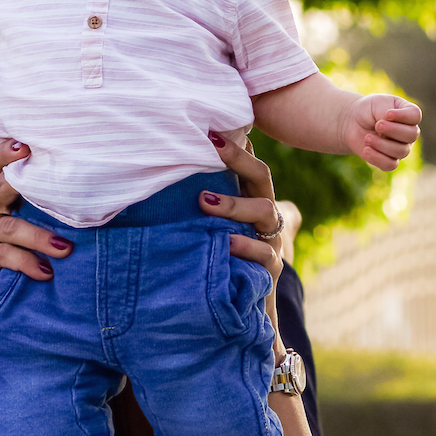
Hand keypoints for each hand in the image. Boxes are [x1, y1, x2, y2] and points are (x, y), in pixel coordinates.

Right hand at [0, 140, 71, 295]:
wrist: (3, 296)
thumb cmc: (28, 254)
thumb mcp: (39, 226)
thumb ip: (50, 210)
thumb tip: (96, 199)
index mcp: (1, 193)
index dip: (8, 152)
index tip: (27, 145)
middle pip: (0, 187)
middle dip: (22, 183)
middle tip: (51, 185)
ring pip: (10, 227)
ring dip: (39, 238)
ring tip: (65, 250)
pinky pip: (2, 254)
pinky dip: (26, 262)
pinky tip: (45, 271)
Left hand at [199, 132, 286, 356]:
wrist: (240, 306)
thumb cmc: (218, 258)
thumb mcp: (207, 230)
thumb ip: (199, 203)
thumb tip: (165, 172)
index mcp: (249, 198)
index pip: (248, 163)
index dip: (236, 146)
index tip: (210, 130)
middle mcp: (263, 214)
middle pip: (260, 177)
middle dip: (237, 159)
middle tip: (210, 147)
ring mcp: (269, 240)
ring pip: (264, 211)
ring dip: (234, 204)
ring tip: (205, 202)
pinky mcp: (269, 269)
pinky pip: (264, 255)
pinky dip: (244, 247)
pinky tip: (226, 244)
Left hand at [344, 93, 420, 170]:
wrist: (352, 123)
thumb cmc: (368, 110)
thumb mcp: (376, 103)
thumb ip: (385, 111)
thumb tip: (390, 126)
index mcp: (408, 114)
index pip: (415, 115)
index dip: (403, 116)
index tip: (388, 113)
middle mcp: (408, 132)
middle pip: (411, 135)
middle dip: (393, 130)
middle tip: (377, 125)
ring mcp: (401, 147)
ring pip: (401, 151)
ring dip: (382, 144)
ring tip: (367, 137)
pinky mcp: (389, 160)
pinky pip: (390, 165)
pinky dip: (377, 158)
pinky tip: (366, 149)